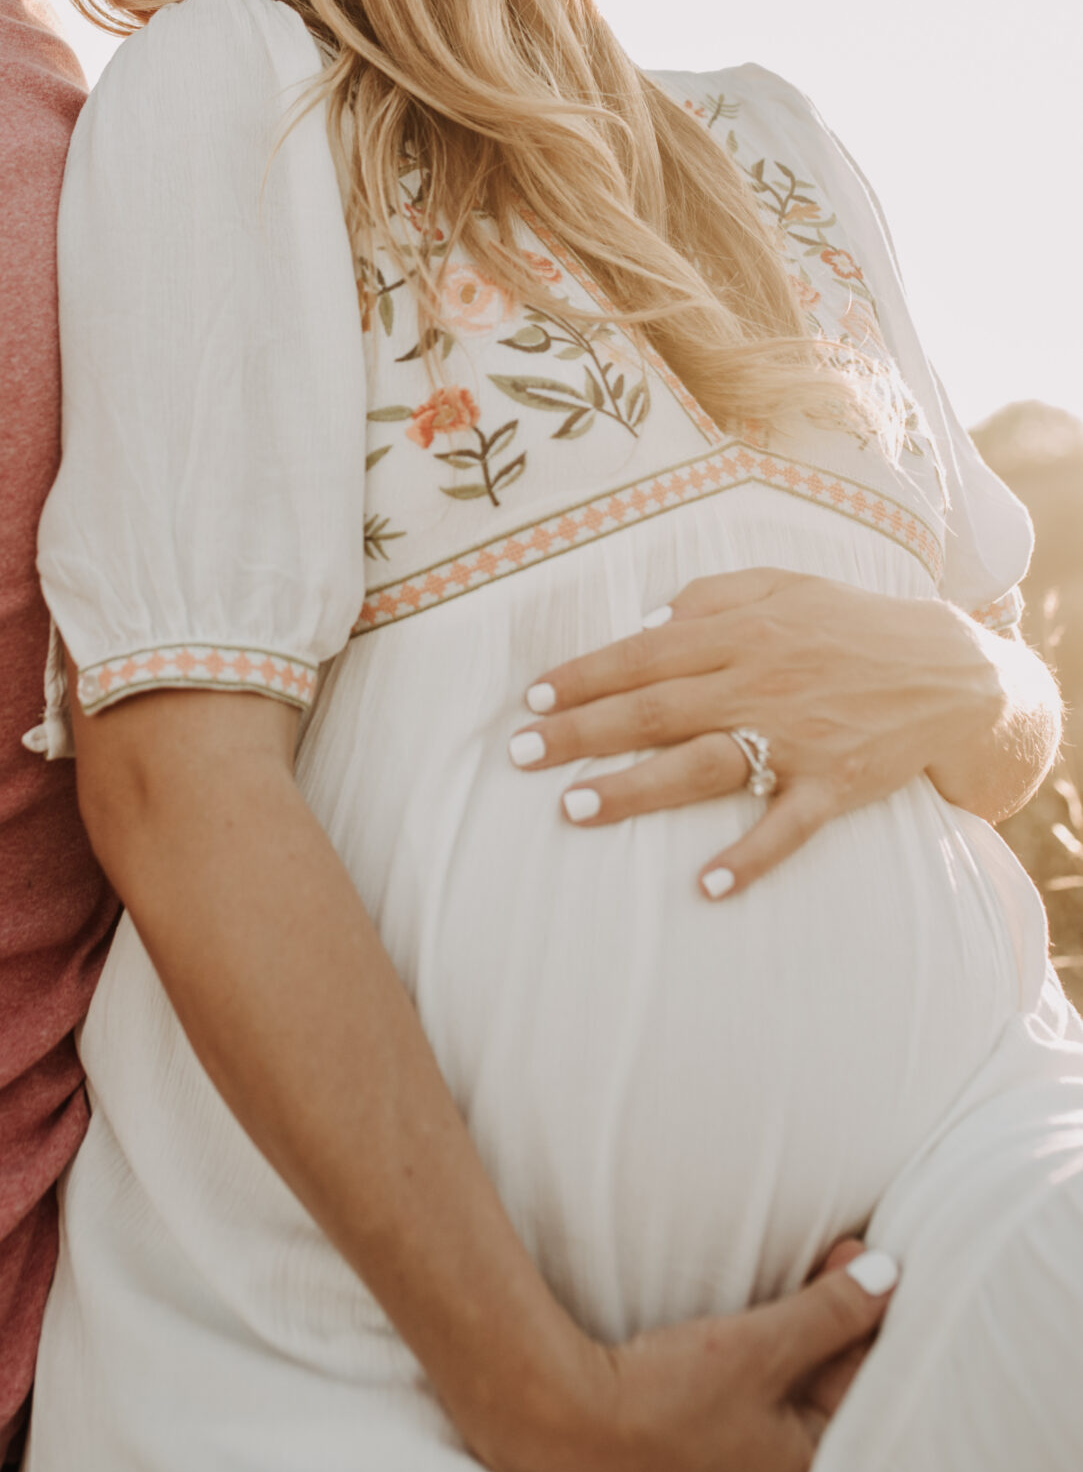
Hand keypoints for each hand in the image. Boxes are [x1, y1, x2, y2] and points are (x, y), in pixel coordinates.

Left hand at [508, 568, 1012, 895]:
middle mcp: (760, 683)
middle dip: (582, 732)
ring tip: (575, 807)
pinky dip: (747, 859)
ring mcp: (797, 738)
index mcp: (742, 631)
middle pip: (656, 710)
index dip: (586, 676)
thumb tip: (648, 619)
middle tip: (521, 754)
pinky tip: (704, 886)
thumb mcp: (783, 585)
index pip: (644, 653)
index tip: (533, 699)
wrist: (950, 670)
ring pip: (703, 766)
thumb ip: (713, 595)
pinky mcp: (834, 786)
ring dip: (636, 788)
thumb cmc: (851, 623)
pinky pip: (785, 829)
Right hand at [525, 1246, 897, 1471]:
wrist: (566, 1426)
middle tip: (843, 1256)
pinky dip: (784, 1363)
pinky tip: (779, 1323)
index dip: (877, 1322)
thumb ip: (831, 1313)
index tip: (869, 1263)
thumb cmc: (666, 1403)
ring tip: (819, 1273)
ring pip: (810, 1398)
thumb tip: (889, 1276)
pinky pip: (776, 1408)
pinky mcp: (723, 1467)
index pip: (877, 1396)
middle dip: (847, 1324)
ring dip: (815, 1336)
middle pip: (845, 1396)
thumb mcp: (760, 1348)